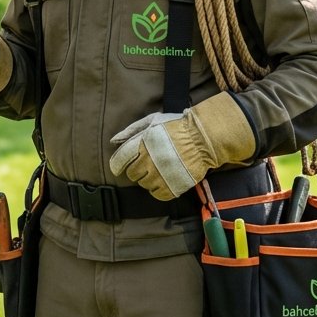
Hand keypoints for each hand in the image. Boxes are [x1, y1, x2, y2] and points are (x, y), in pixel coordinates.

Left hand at [108, 93, 255, 199]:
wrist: (203, 139)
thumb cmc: (176, 127)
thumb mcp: (152, 121)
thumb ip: (131, 130)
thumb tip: (113, 140)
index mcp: (143, 143)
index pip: (120, 159)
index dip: (117, 165)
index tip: (119, 168)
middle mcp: (149, 160)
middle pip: (132, 174)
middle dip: (136, 170)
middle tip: (147, 164)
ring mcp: (160, 175)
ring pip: (144, 185)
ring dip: (148, 179)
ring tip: (158, 170)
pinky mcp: (172, 187)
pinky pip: (157, 195)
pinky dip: (158, 189)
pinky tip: (164, 180)